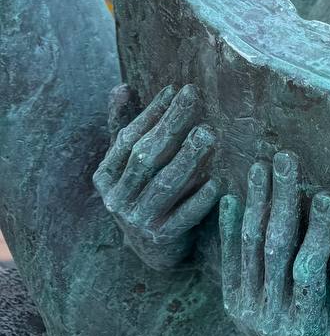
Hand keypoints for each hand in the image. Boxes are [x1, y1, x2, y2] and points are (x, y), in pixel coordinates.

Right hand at [94, 84, 222, 270]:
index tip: (174, 89)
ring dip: (188, 158)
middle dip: (171, 125)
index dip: (150, 114)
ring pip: (164, 184)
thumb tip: (122, 87)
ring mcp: (139, 220)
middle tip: (194, 98)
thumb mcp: (129, 163)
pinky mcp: (163, 239)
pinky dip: (199, 200)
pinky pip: (184, 217)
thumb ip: (124, 126)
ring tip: (209, 133)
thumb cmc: (144, 191)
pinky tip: (217, 182)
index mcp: (106, 177)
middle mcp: (117, 199)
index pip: (127, 139)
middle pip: (146, 157)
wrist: (153, 248)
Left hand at [219, 151, 329, 335]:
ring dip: (256, 204)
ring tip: (260, 167)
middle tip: (286, 160)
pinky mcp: (235, 308)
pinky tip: (231, 198)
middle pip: (274, 249)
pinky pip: (230, 264)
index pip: (308, 268)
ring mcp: (248, 313)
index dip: (318, 231)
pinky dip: (229, 230)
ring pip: (250, 250)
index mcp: (306, 325)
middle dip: (282, 200)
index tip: (325, 196)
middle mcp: (270, 319)